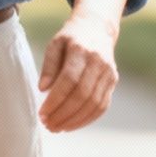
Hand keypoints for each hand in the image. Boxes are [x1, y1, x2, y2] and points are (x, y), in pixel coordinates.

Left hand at [36, 13, 118, 131]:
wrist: (97, 28)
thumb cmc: (71, 38)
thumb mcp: (55, 44)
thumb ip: (49, 66)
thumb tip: (43, 89)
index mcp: (81, 50)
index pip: (69, 80)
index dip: (55, 100)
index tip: (42, 113)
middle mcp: (98, 62)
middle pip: (82, 95)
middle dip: (64, 114)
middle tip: (48, 125)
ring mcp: (109, 73)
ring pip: (94, 104)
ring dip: (75, 120)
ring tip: (57, 127)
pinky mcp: (113, 82)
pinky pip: (102, 106)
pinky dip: (87, 119)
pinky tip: (71, 124)